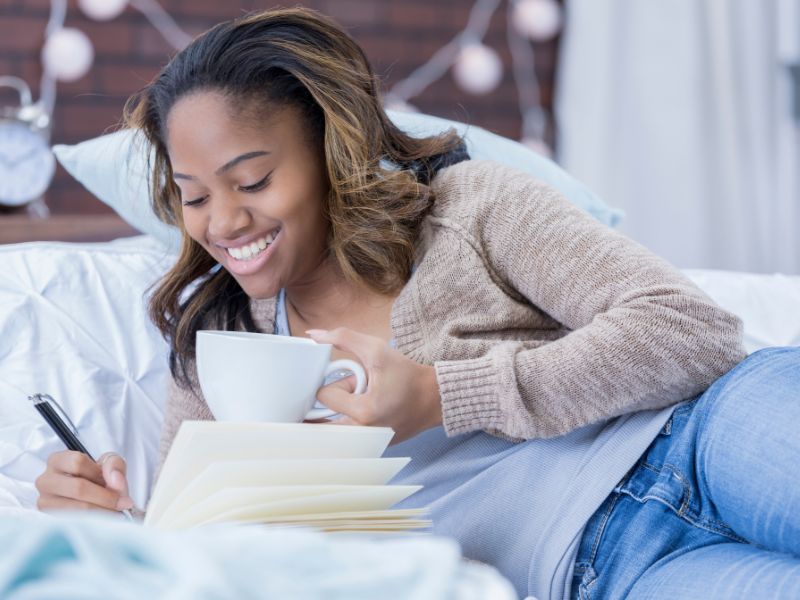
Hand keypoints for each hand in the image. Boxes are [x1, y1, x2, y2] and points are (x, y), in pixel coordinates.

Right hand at [35, 451, 134, 513]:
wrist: (95, 499)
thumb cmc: (98, 479)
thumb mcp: (109, 464)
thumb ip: (114, 465)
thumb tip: (115, 480)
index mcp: (57, 460)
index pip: (77, 462)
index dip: (100, 474)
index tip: (117, 485)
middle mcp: (45, 481)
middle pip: (77, 487)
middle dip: (105, 497)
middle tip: (123, 504)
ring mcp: (44, 502)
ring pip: (75, 508)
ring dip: (101, 512)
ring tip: (116, 513)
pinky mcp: (49, 520)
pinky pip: (72, 523)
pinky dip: (92, 523)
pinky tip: (103, 521)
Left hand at [307, 328, 442, 442]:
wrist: (433, 398)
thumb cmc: (406, 374)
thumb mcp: (376, 349)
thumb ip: (343, 337)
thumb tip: (313, 335)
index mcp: (364, 412)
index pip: (324, 396)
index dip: (337, 382)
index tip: (356, 380)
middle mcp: (363, 434)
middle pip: (320, 420)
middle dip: (333, 403)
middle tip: (353, 394)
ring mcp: (366, 445)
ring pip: (331, 430)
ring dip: (338, 415)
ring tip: (359, 404)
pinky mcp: (370, 450)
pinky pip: (344, 439)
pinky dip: (347, 425)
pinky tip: (364, 415)